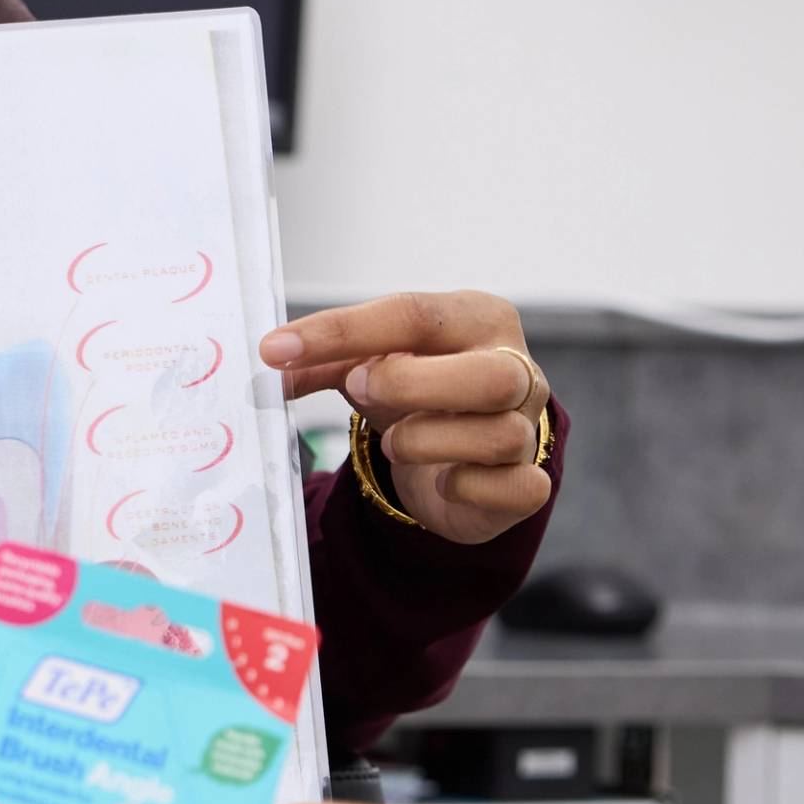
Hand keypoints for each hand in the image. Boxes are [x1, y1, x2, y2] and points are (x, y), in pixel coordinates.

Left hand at [263, 290, 557, 543]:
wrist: (459, 453)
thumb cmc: (419, 392)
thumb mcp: (368, 364)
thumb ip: (320, 360)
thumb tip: (273, 363)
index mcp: (477, 319)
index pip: (413, 314)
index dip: (341, 331)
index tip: (278, 350)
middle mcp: (517, 368)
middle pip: (487, 375)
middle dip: (410, 384)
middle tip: (360, 389)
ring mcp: (529, 428)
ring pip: (498, 436)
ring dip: (426, 441)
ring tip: (396, 442)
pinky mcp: (529, 484)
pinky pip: (517, 488)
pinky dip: (468, 487)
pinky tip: (443, 480)